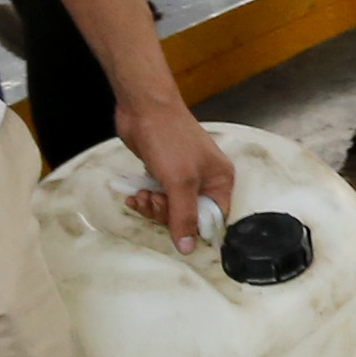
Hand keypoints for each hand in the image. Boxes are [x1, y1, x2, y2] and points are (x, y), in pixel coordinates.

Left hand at [113, 95, 236, 251]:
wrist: (144, 108)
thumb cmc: (169, 138)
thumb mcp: (180, 182)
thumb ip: (184, 217)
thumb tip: (187, 248)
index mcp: (220, 181)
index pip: (214, 219)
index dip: (195, 229)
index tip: (176, 230)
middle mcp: (205, 181)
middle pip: (189, 217)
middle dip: (167, 215)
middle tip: (155, 201)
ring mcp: (183, 177)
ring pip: (170, 209)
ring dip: (153, 208)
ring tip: (142, 196)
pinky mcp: (164, 173)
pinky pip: (157, 197)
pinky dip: (145, 200)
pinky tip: (134, 195)